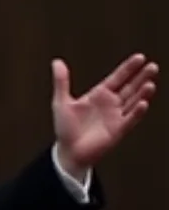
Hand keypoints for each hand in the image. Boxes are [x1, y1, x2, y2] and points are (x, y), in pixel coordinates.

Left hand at [52, 53, 158, 178]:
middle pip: (130, 87)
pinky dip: (136, 112)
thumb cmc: (65, 128)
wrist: (68, 152)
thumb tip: (57, 62)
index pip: (117, 78)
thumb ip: (61, 82)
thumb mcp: (61, 102)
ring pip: (133, 101)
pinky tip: (142, 103)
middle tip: (152, 66)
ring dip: (142, 93)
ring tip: (150, 83)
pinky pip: (130, 119)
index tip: (139, 57)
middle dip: (141, 77)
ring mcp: (116, 117)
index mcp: (98, 95)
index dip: (128, 68)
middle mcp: (110, 104)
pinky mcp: (118, 130)